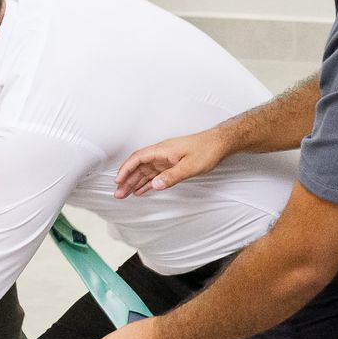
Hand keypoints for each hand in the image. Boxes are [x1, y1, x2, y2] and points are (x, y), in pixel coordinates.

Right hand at [114, 126, 232, 196]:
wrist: (219, 144)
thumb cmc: (206, 151)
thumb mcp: (190, 166)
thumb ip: (172, 176)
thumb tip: (155, 185)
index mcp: (162, 150)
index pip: (138, 158)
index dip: (126, 169)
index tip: (118, 180)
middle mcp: (161, 154)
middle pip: (138, 166)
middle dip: (127, 180)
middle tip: (118, 194)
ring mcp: (165, 159)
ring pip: (145, 171)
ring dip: (134, 182)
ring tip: (125, 195)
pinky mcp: (171, 165)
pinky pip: (154, 174)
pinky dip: (146, 183)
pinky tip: (141, 190)